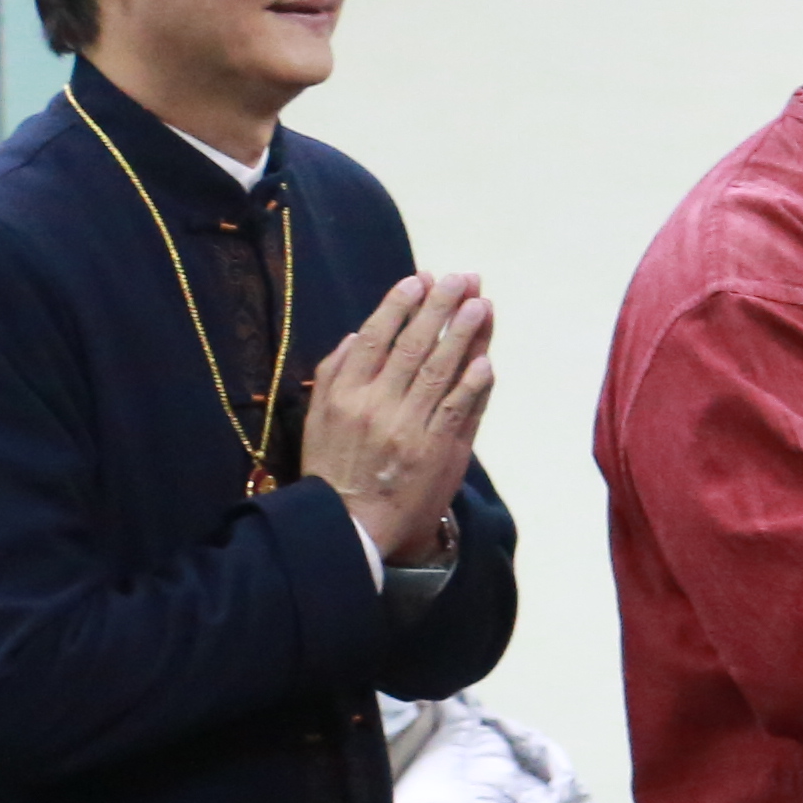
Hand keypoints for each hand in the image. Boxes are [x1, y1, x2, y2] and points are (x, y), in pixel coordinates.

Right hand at [298, 269, 495, 563]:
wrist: (351, 525)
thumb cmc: (334, 466)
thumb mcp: (317, 417)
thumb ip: (334, 373)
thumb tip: (356, 334)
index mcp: (344, 393)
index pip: (375, 337)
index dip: (398, 305)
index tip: (418, 278)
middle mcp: (376, 405)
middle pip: (413, 346)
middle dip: (439, 308)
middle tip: (461, 278)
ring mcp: (409, 428)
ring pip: (440, 372)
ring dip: (463, 335)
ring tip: (481, 305)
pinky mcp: (438, 451)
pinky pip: (459, 410)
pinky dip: (473, 384)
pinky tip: (486, 359)